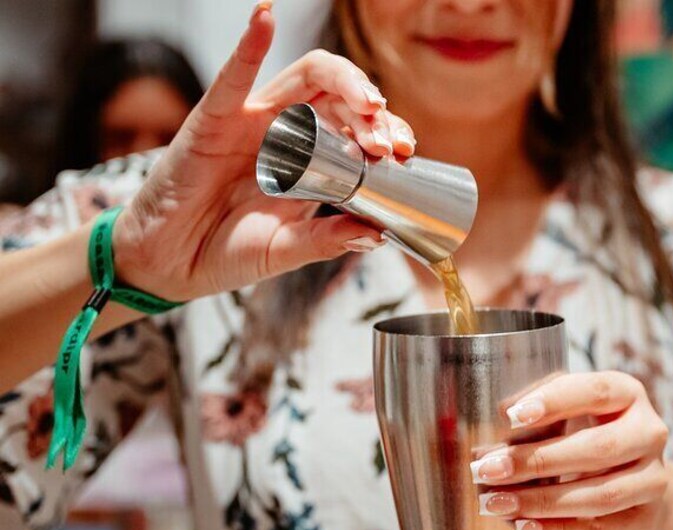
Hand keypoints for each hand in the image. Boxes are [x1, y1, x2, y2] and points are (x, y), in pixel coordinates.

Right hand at [112, 4, 416, 300]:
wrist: (171, 265)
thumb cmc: (227, 251)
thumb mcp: (286, 251)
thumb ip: (328, 240)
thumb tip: (378, 232)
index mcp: (311, 162)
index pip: (358, 130)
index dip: (385, 134)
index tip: (404, 154)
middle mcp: (288, 134)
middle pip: (341, 98)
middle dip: (372, 112)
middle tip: (387, 142)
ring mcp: (252, 122)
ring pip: (306, 79)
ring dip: (345, 82)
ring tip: (370, 103)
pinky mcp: (213, 119)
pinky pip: (233, 77)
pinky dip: (250, 44)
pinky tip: (265, 17)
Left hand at [471, 371, 672, 529]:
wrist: (637, 483)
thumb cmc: (589, 432)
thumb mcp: (569, 409)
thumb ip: (539, 406)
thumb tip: (503, 413)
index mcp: (626, 393)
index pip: (594, 391)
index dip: (553, 402)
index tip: (511, 416)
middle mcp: (648, 432)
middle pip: (597, 448)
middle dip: (536, 460)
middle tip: (487, 469)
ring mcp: (653, 477)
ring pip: (599, 494)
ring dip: (540, 501)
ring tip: (496, 503)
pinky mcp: (644, 516)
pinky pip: (598, 526)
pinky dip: (556, 528)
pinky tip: (522, 526)